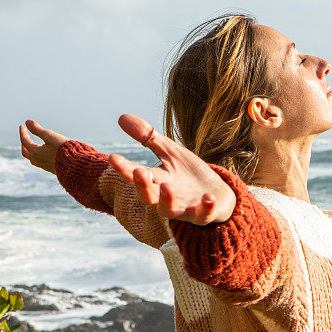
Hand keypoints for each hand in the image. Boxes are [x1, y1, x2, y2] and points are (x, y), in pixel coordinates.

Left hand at [19, 119, 68, 173]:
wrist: (76, 164)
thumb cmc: (63, 149)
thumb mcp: (50, 136)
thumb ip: (38, 130)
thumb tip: (27, 122)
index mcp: (36, 153)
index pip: (25, 141)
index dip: (23, 132)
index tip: (22, 125)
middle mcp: (38, 161)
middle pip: (26, 153)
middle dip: (24, 144)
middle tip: (25, 137)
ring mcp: (45, 166)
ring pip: (33, 159)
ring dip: (30, 152)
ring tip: (33, 146)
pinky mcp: (52, 170)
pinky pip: (41, 163)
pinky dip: (38, 157)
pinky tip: (45, 155)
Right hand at [110, 114, 236, 225]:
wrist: (217, 196)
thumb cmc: (188, 174)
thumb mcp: (170, 152)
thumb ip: (148, 138)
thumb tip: (121, 117)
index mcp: (156, 180)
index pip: (135, 175)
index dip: (124, 168)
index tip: (114, 157)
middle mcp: (166, 197)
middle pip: (147, 196)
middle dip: (142, 185)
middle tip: (138, 172)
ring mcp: (184, 207)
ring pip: (169, 210)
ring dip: (166, 200)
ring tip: (166, 187)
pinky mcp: (204, 213)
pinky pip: (203, 213)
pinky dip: (205, 207)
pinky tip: (207, 197)